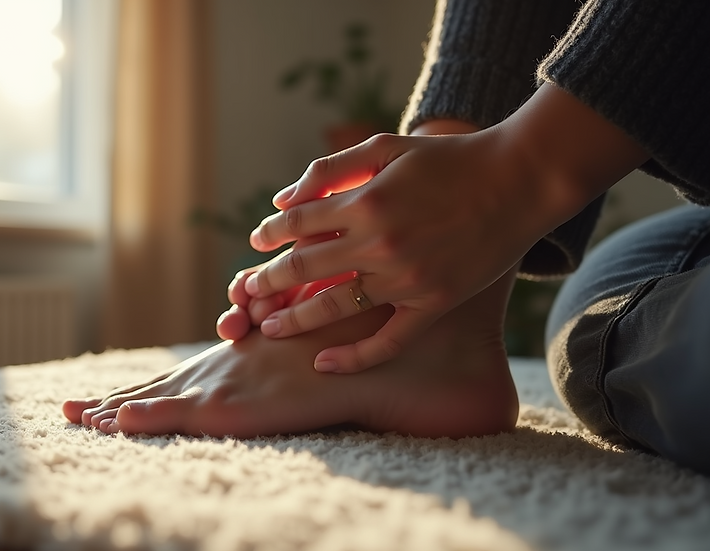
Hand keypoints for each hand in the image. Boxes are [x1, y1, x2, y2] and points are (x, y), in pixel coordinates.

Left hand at [244, 84, 648, 372]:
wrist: (517, 181)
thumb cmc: (448, 160)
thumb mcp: (386, 148)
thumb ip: (330, 170)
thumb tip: (281, 199)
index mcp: (367, 200)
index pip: (298, 223)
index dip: (270, 233)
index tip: (258, 244)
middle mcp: (381, 242)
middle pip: (306, 267)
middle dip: (269, 280)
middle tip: (248, 292)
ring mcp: (407, 278)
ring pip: (336, 305)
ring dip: (295, 319)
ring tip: (269, 328)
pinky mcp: (433, 304)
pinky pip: (387, 341)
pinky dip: (354, 357)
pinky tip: (324, 363)